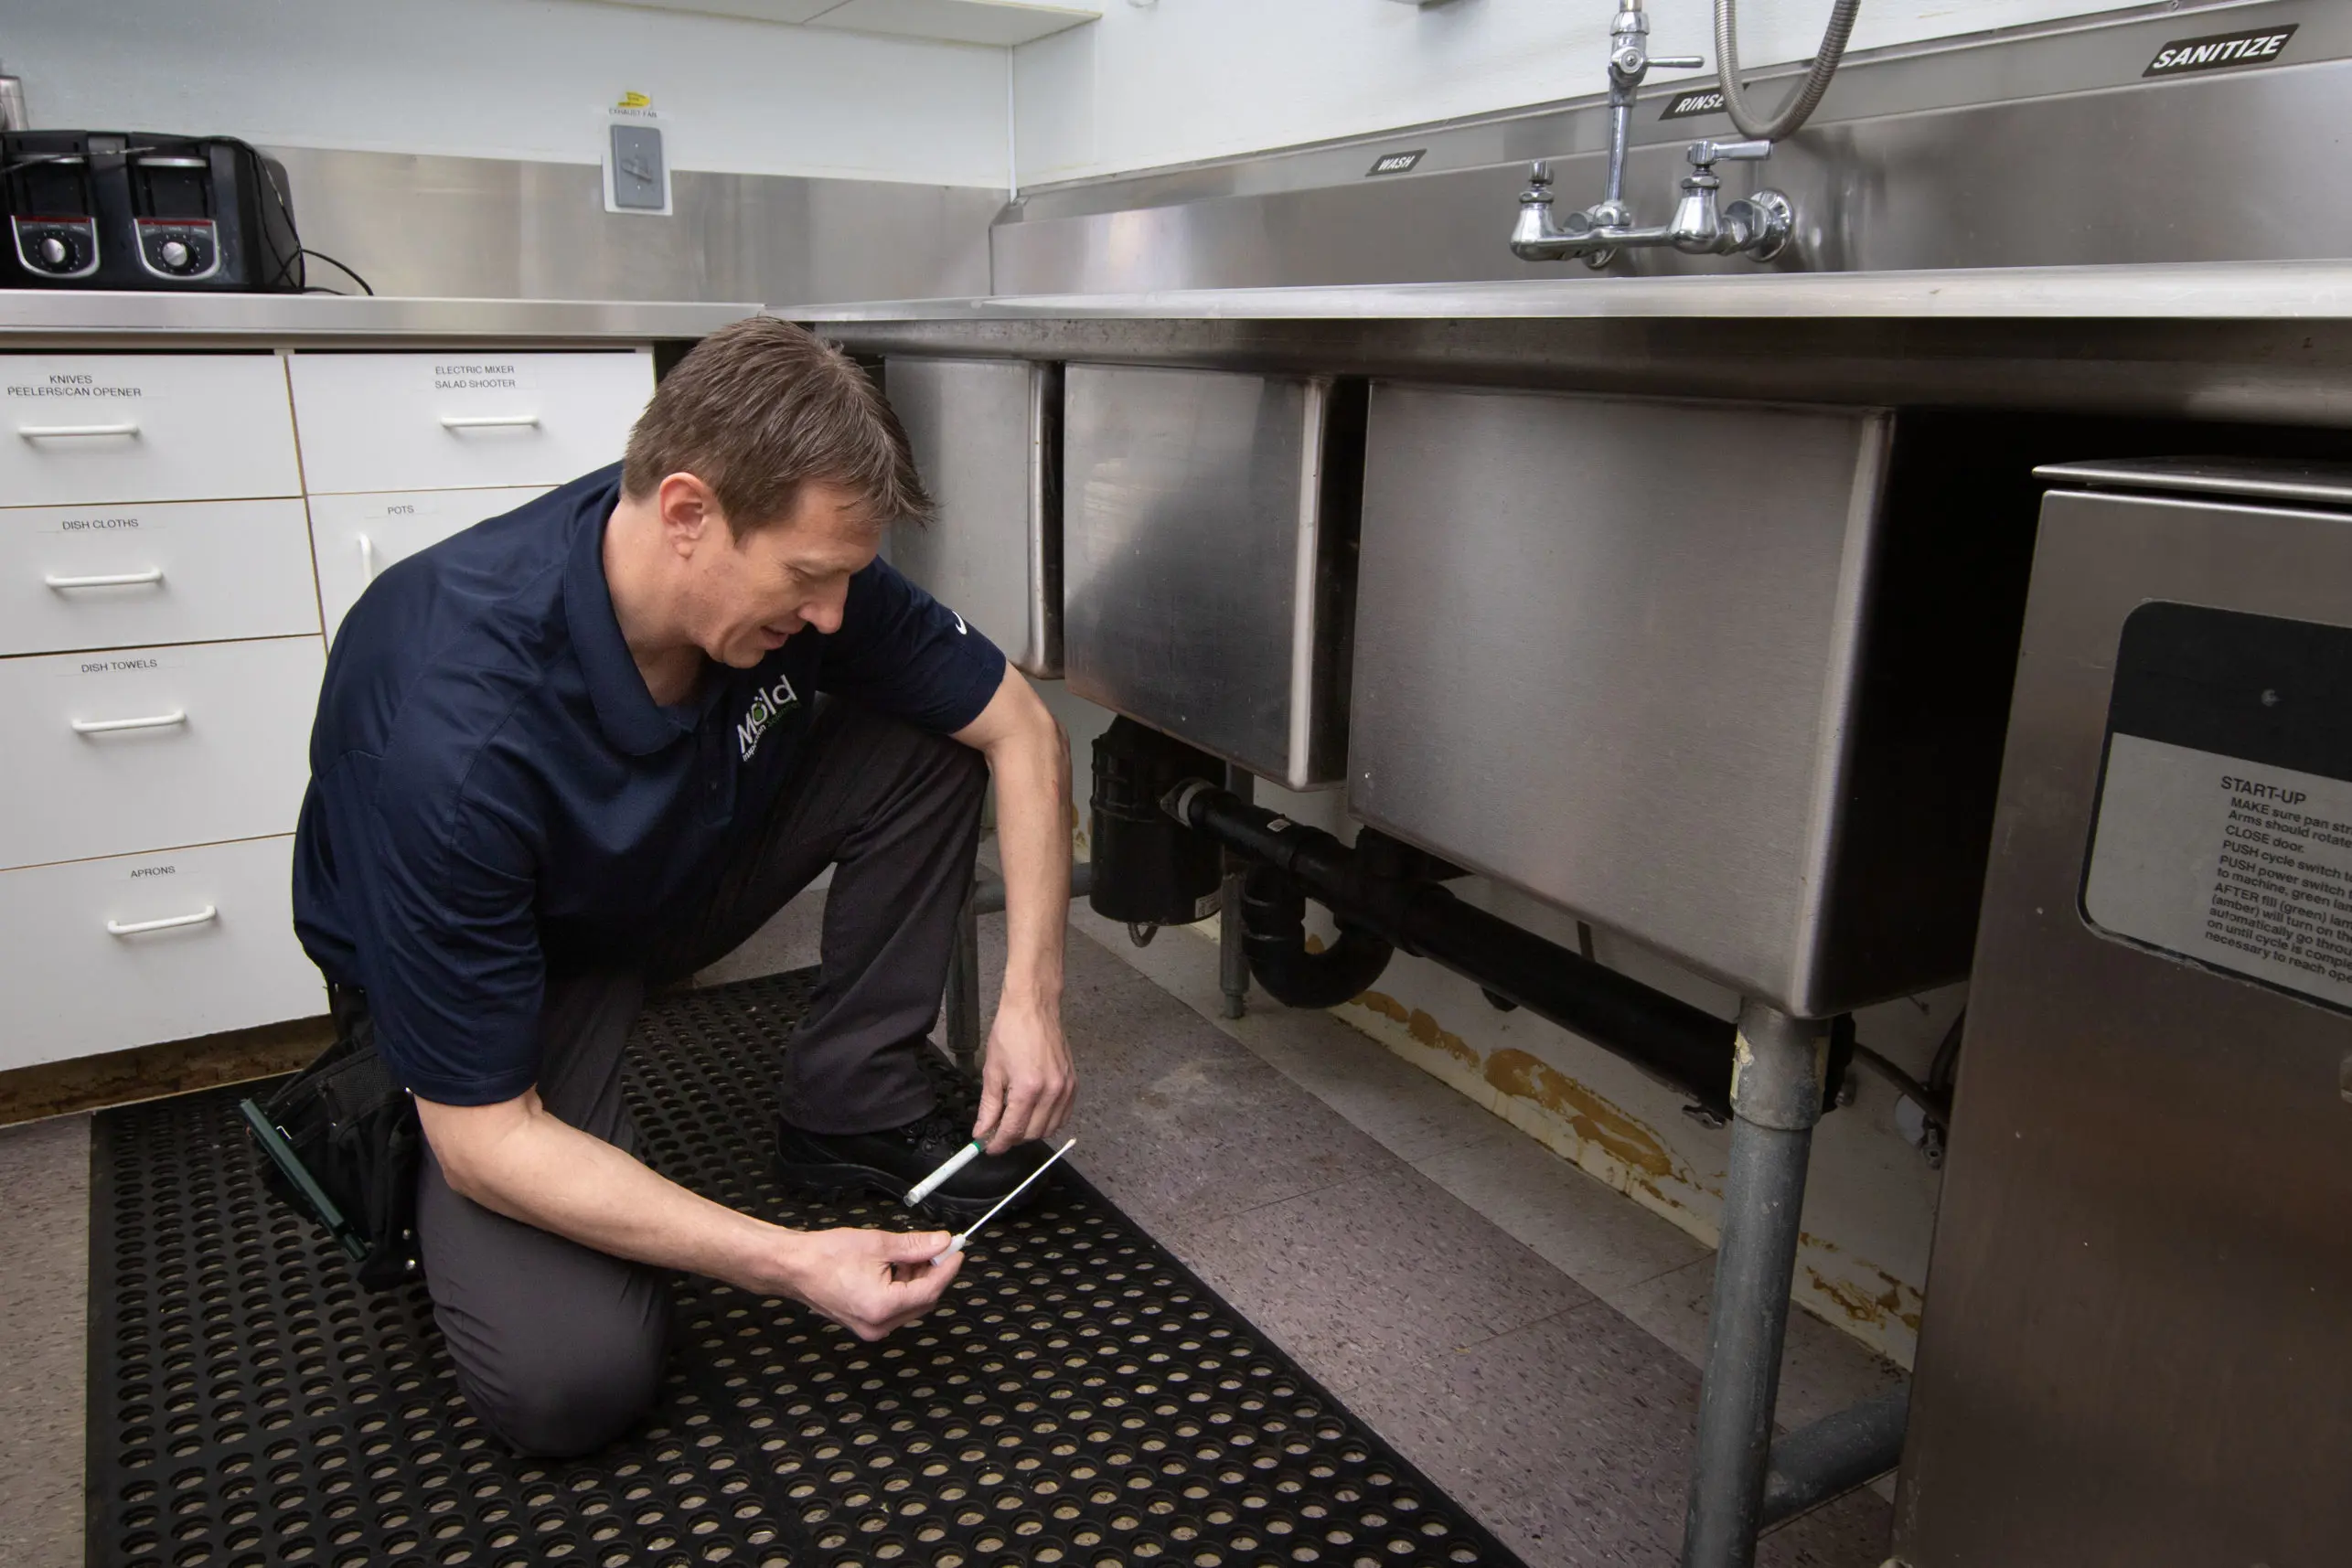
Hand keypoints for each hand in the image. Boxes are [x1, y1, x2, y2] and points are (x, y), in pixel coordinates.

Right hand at [775, 1227, 961, 1340]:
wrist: (794, 1266)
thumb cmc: (826, 1256)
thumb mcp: (878, 1244)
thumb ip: (915, 1246)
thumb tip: (942, 1242)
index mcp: (882, 1307)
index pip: (930, 1290)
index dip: (947, 1269)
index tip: (956, 1251)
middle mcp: (878, 1324)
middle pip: (923, 1301)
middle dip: (934, 1274)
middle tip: (939, 1249)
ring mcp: (871, 1328)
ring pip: (910, 1305)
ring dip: (918, 1280)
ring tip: (914, 1254)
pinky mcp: (865, 1323)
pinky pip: (895, 1308)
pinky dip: (903, 1288)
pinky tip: (899, 1267)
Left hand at [974, 996, 1074, 1153]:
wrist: (1034, 1008)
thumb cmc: (1010, 1033)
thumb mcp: (992, 1070)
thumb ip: (989, 1106)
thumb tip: (982, 1132)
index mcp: (1028, 1088)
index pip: (1013, 1130)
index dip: (998, 1143)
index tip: (988, 1148)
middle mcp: (1051, 1092)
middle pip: (1032, 1134)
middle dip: (1012, 1137)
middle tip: (996, 1131)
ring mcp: (1066, 1088)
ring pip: (1049, 1129)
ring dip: (1031, 1131)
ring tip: (1015, 1121)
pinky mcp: (1073, 1083)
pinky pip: (1063, 1116)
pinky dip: (1048, 1122)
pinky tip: (1035, 1114)